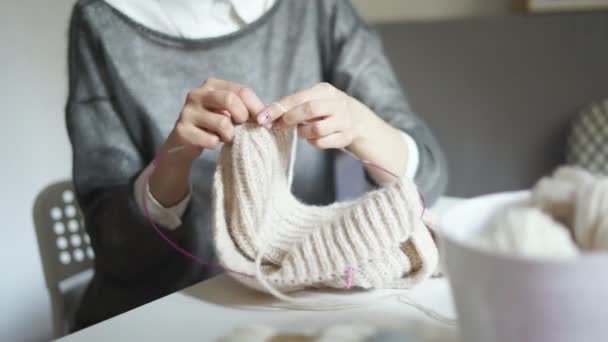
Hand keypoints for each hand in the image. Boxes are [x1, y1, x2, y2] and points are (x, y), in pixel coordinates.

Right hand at [167, 77, 264, 161]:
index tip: (266, 122)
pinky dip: (216, 144)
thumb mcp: (230, 112)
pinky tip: (211, 141)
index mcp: (212, 85)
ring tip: (224, 136)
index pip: (242, 91)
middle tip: (242, 126)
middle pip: (230, 99)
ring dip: (229, 135)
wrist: (185, 143)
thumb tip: (270, 117)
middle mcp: (197, 94)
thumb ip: (247, 109)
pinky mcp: (182, 130)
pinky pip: (211, 140)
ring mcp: (187, 111)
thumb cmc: (213, 126)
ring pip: (222, 123)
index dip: (258, 108)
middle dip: (242, 117)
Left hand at [255, 82, 373, 148]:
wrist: (358, 120)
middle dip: (289, 119)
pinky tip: (311, 138)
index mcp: (325, 90)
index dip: (278, 108)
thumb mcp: (314, 100)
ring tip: (299, 132)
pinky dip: (313, 142)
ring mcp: (344, 121)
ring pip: (317, 129)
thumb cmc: (325, 109)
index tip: (262, 118)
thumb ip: (292, 105)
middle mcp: (337, 103)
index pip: (298, 97)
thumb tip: (265, 115)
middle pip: (309, 110)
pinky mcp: (346, 137)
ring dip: (302, 133)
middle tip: (278, 126)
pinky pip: (323, 142)